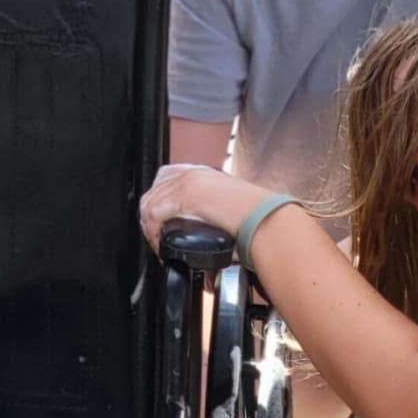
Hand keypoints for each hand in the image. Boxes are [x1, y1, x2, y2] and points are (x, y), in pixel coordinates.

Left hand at [138, 162, 263, 251]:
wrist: (267, 221)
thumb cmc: (256, 221)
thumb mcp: (226, 209)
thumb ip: (209, 211)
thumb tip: (199, 231)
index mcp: (203, 173)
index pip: (165, 178)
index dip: (157, 201)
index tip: (158, 223)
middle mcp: (193, 173)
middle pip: (154, 190)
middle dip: (150, 216)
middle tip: (156, 238)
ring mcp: (188, 181)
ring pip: (150, 202)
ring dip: (150, 227)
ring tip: (158, 245)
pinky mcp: (186, 194)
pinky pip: (155, 213)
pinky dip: (153, 232)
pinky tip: (161, 245)